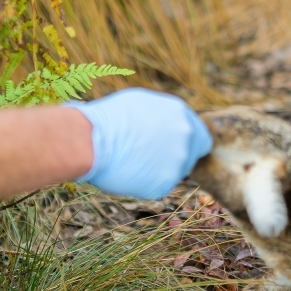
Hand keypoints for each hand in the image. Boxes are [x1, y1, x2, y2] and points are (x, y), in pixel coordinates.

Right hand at [65, 88, 211, 199]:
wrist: (89, 140)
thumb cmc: (108, 118)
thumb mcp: (142, 104)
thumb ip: (164, 117)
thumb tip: (168, 124)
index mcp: (181, 113)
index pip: (200, 137)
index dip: (188, 145)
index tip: (174, 149)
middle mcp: (186, 136)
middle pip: (189, 156)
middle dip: (173, 158)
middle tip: (147, 157)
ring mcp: (178, 161)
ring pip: (174, 172)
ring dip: (159, 170)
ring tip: (132, 162)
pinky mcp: (166, 183)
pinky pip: (159, 186)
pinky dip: (146, 183)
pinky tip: (129, 172)